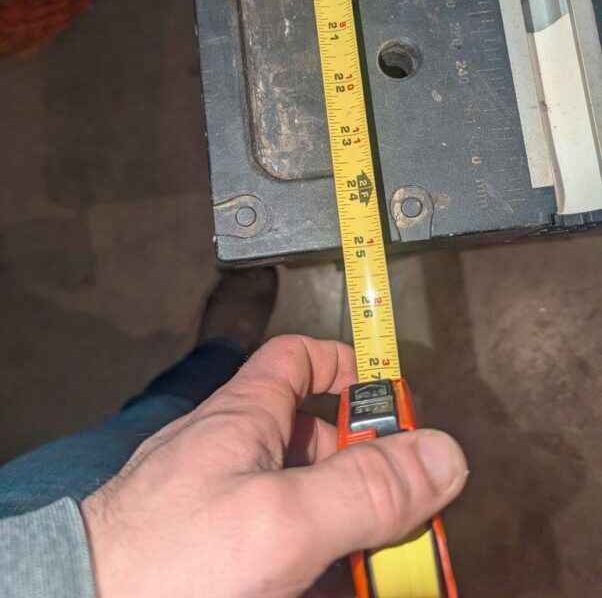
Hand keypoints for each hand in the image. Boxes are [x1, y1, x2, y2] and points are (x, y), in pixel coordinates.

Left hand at [82, 335, 467, 597]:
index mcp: (242, 416)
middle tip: (408, 513)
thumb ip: (365, 489)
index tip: (396, 407)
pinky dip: (313, 560)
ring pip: (302, 501)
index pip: (299, 358)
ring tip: (384, 561)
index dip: (349, 369)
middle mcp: (231, 453)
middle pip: (315, 440)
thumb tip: (445, 453)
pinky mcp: (214, 553)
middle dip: (366, 471)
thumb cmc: (167, 561)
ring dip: (346, 527)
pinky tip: (334, 583)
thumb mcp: (283, 519)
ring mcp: (220, 506)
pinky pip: (277, 546)